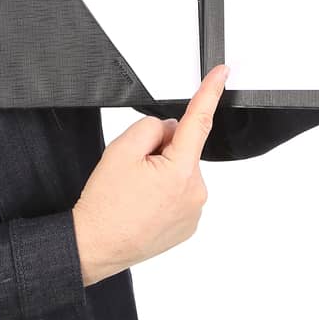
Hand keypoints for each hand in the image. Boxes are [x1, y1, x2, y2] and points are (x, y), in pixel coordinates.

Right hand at [70, 64, 229, 286]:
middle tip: (132, 172)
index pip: (199, 121)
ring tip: (135, 193)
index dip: (211, 92)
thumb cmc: (105, 204)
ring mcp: (194, 212)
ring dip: (161, 173)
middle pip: (183, 149)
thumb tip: (169, 130)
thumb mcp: (121, 149)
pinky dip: (164, 193)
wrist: (95, 245)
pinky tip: (143, 205)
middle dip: (160, 151)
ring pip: (180, 171)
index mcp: (180, 170)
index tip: (222, 73)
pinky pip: (180, 193)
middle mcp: (195, 192)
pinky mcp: (189, 225)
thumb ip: (151, 127)